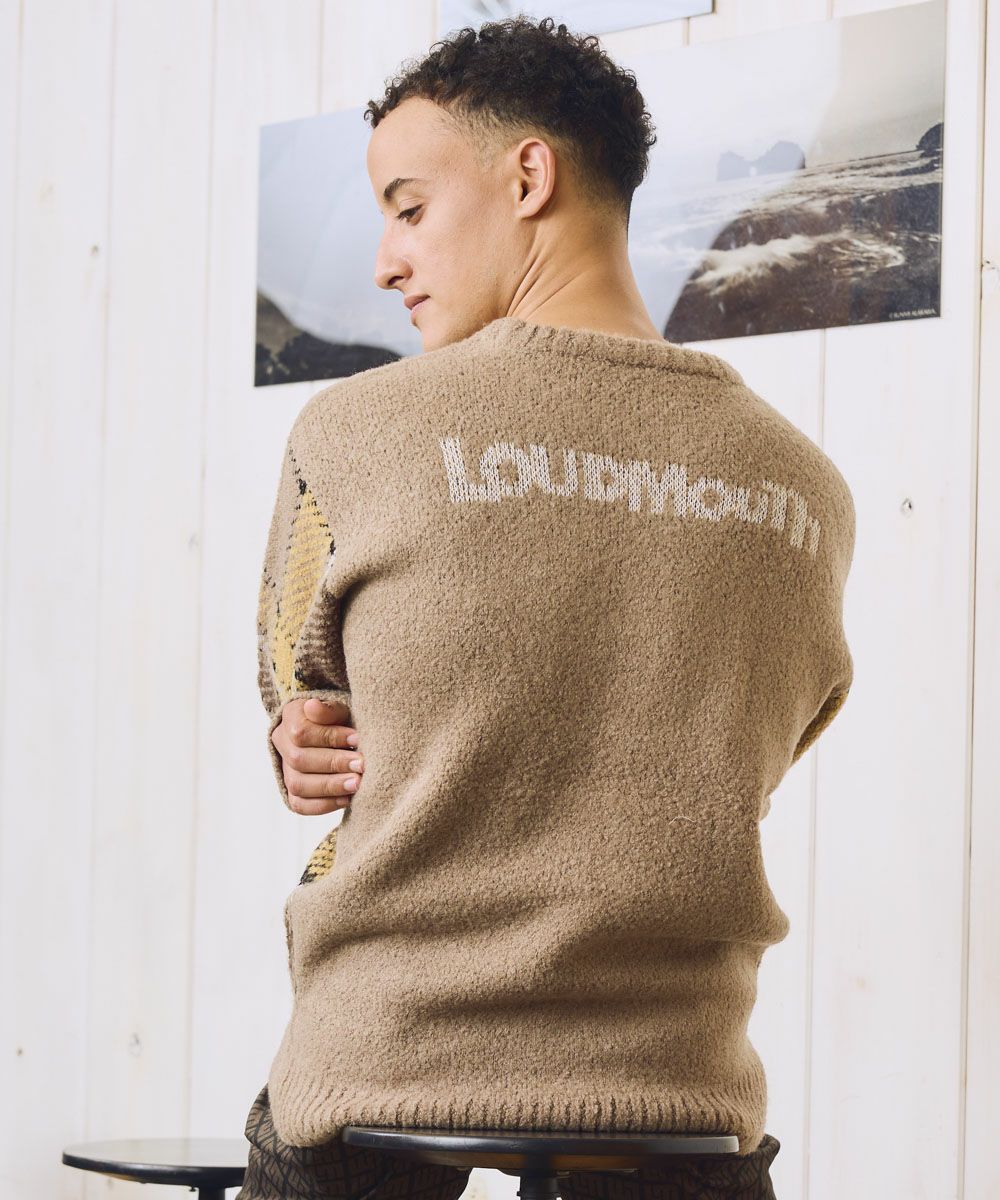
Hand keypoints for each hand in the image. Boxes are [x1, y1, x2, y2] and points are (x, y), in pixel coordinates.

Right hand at [271, 696, 363, 814]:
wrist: (342, 735)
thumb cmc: (343, 720)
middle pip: (299, 760)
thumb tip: (313, 707)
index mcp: (290, 718)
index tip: (357, 740)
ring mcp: (285, 770)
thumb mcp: (340, 708)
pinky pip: (300, 805)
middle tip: (361, 766)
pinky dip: (324, 804)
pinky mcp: (292, 792)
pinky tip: (346, 799)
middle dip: (334, 764)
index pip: (301, 732)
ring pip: (298, 785)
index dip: (329, 737)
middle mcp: (282, 744)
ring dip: (330, 786)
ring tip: (356, 784)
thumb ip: (329, 709)